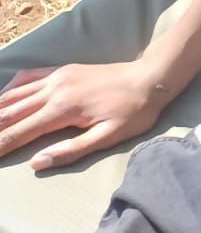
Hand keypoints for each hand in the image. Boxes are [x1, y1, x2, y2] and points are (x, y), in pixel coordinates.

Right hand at [0, 61, 171, 169]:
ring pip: (14, 94)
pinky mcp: (63, 69)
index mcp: (63, 110)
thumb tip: (37, 163)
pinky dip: (10, 88)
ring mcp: (57, 77)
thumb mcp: (109, 137)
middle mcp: (54, 90)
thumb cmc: (135, 111)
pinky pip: (28, 77)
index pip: (19, 132)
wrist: (152, 77)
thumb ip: (72, 150)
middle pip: (10, 112)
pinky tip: (2, 98)